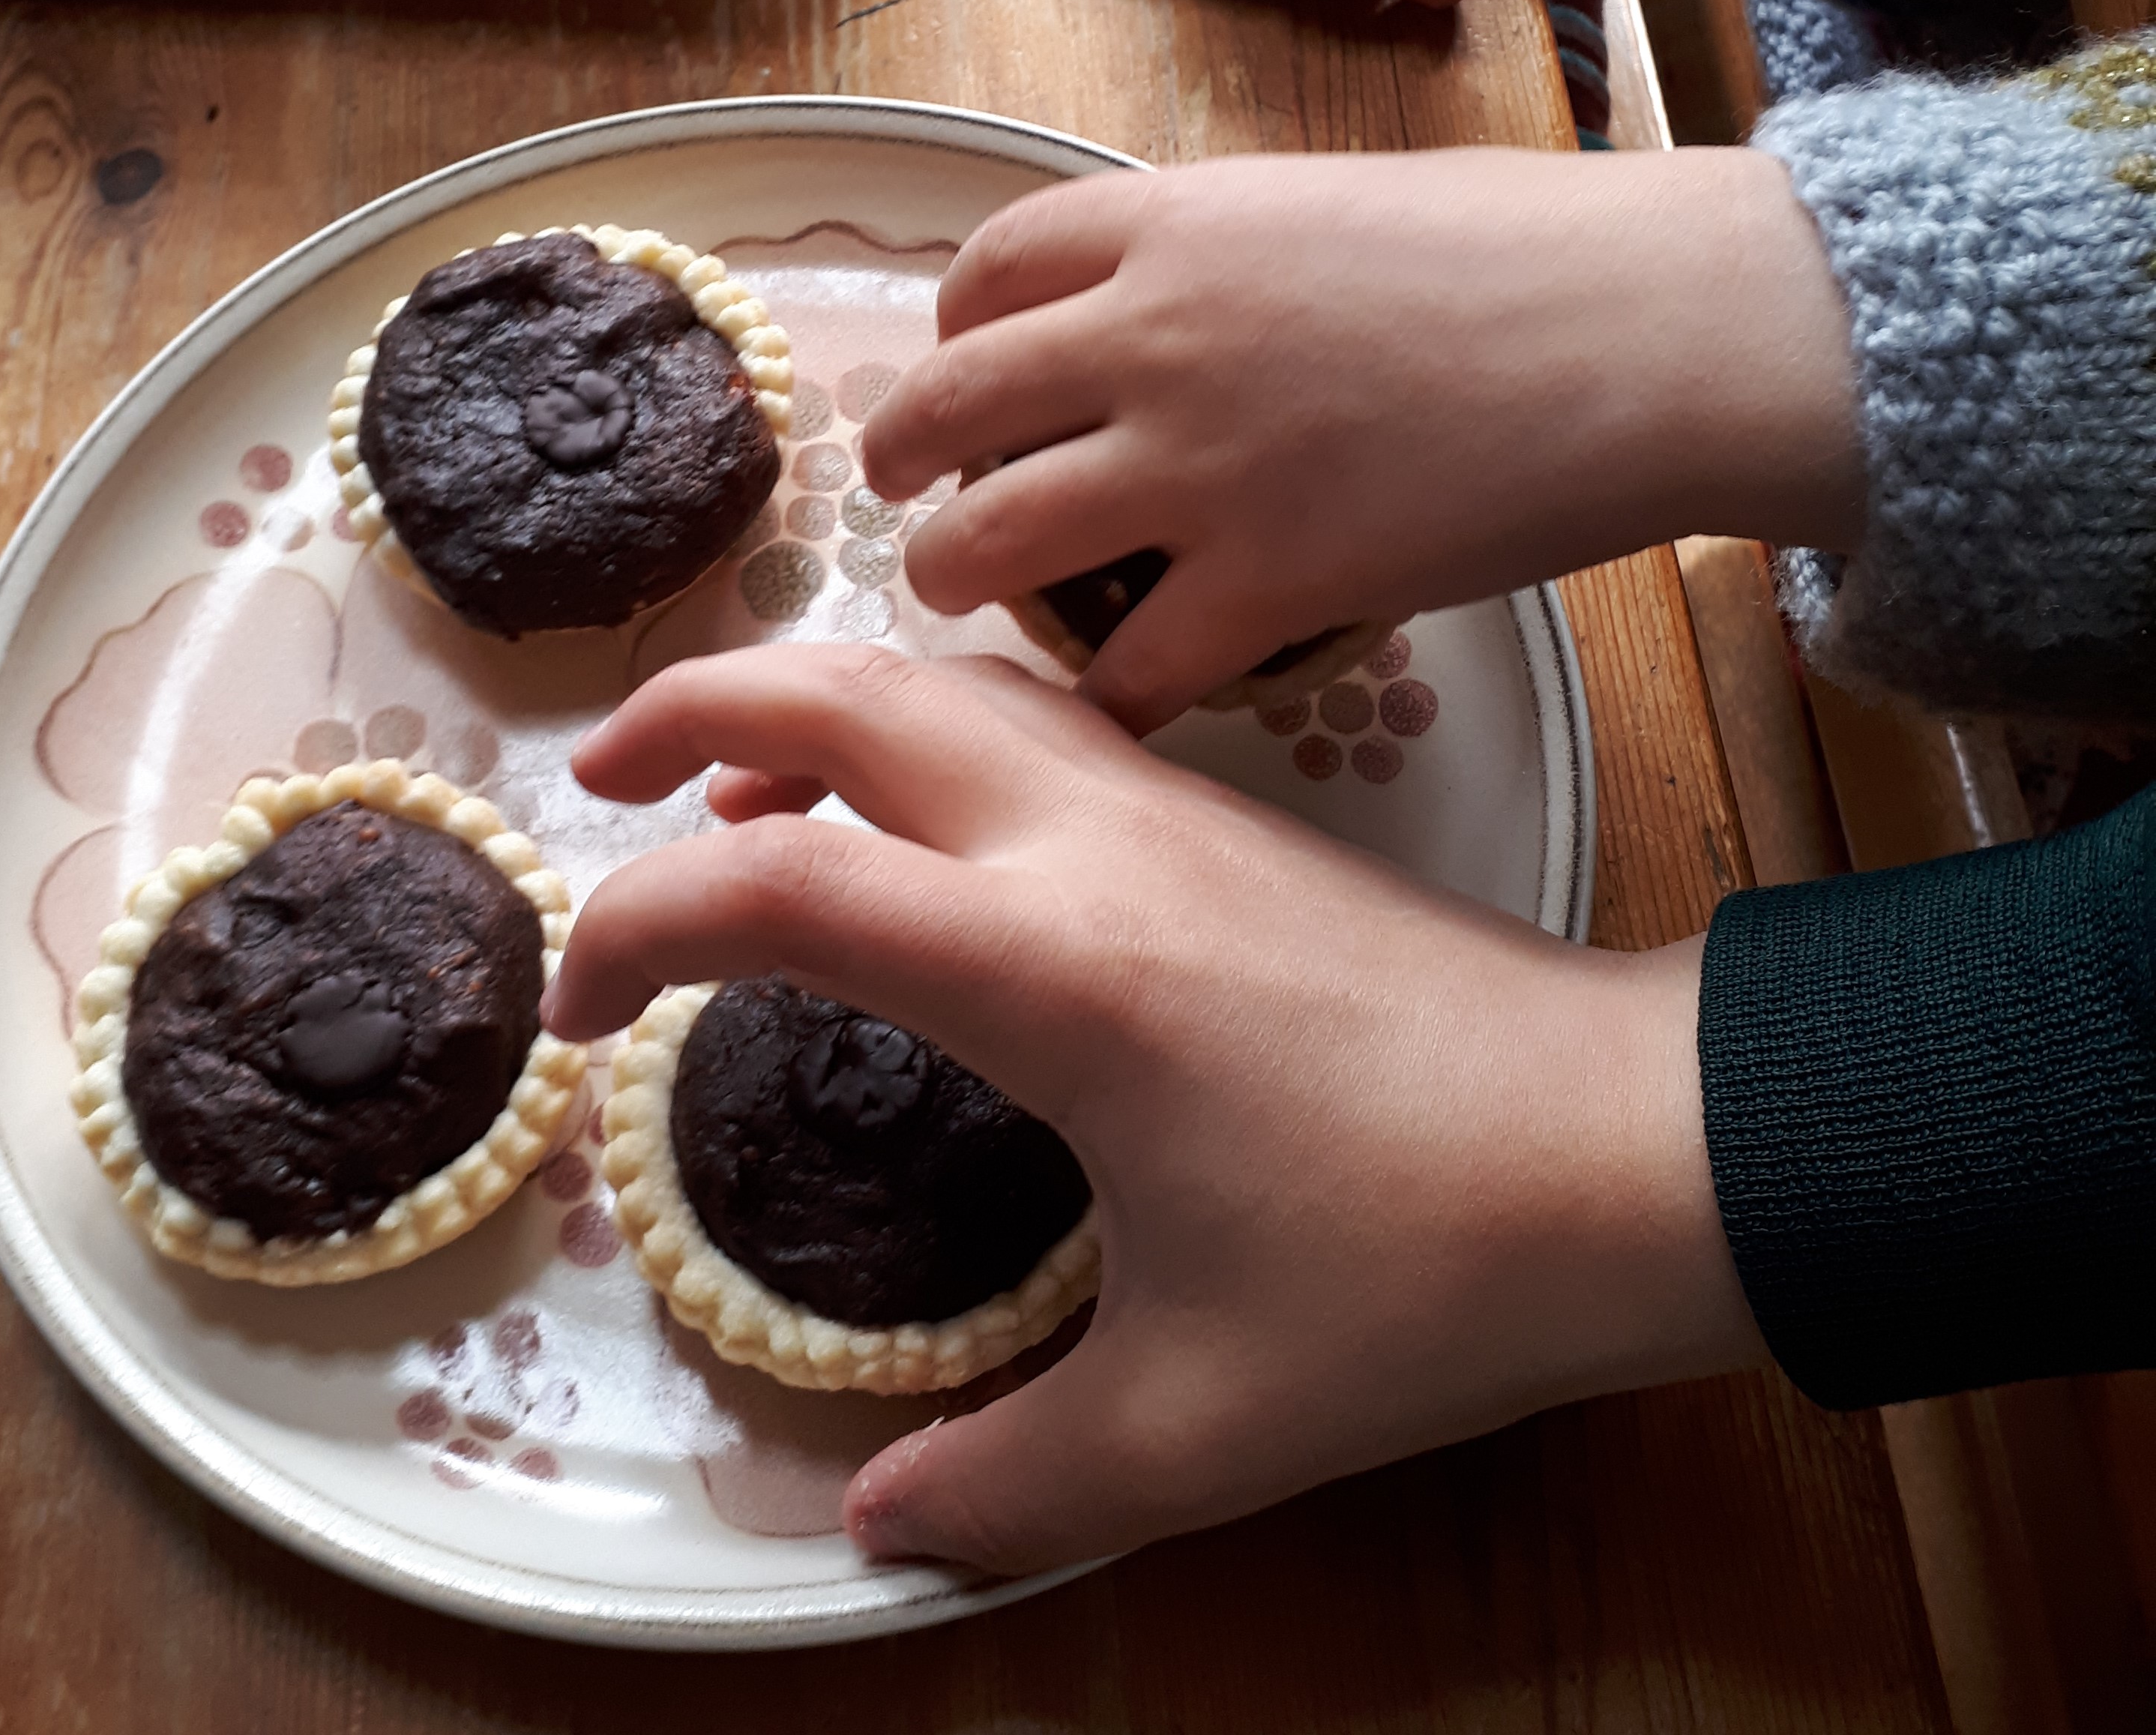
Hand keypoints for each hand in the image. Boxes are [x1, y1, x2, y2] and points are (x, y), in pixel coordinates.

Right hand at [547, 647, 1765, 1574]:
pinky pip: (1029, 714)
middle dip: (693, 707)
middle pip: (845, 687)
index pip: (776, 885)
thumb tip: (878, 1526)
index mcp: (1053, 968)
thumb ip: (1013, 1478)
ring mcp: (1165, 809)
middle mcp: (1092, 846)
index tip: (570, 1018)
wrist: (1635, 1145)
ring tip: (731, 792)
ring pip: (944, 679)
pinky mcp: (1223, 816)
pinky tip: (919, 825)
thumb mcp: (1200, 1418)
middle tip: (594, 779)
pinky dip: (922, 726)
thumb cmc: (1425, 1269)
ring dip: (811, 699)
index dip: (630, 931)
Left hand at [862, 150, 1865, 726]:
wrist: (1651, 324)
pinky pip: (1128, 668)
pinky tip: (1115, 704)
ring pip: (986, 545)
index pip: (985, 272)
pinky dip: (1106, 698)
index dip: (952, 332)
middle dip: (900, 463)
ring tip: (965, 601)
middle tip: (903, 500)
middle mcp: (1147, 337)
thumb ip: (1225, 253)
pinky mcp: (1269, 582)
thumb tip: (1174, 295)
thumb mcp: (1333, 200)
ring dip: (954, 581)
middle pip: (945, 410)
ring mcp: (1196, 466)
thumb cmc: (1531, 244)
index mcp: (1165, 225)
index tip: (959, 368)